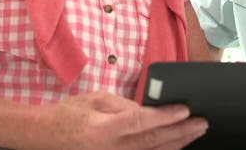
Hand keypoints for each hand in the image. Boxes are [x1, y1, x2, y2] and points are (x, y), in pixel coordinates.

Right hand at [34, 91, 207, 149]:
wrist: (44, 136)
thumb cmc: (69, 115)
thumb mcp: (96, 100)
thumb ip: (124, 105)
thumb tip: (149, 110)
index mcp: (104, 129)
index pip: (142, 122)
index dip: (166, 116)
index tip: (185, 109)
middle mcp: (111, 149)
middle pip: (153, 142)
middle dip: (181, 132)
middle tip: (201, 123)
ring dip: (177, 145)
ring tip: (194, 134)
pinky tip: (175, 148)